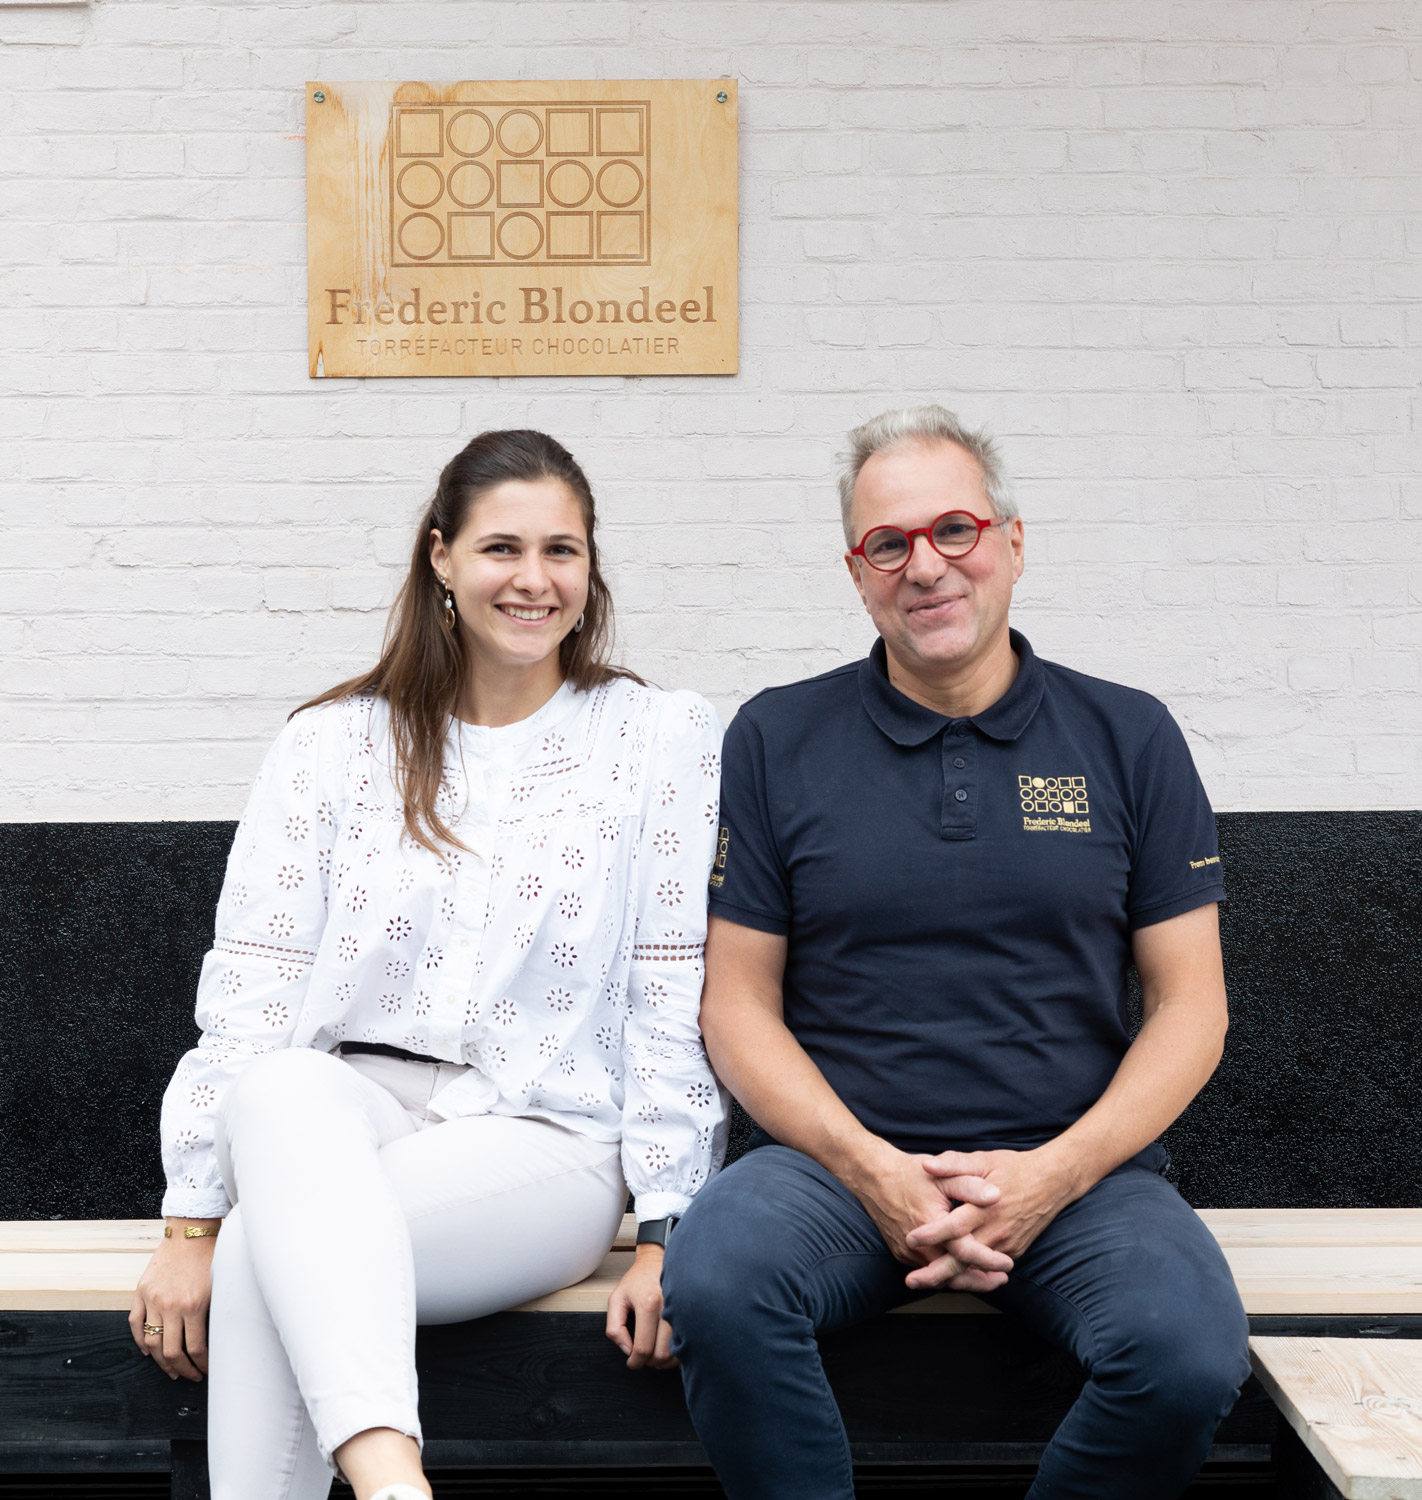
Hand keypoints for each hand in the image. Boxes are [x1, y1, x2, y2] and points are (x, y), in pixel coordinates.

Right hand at [128, 1220, 218, 1381]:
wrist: (191, 1231)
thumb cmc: (211, 1255)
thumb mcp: (219, 1285)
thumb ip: (213, 1312)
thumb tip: (216, 1341)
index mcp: (194, 1304)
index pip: (195, 1348)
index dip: (201, 1365)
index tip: (206, 1370)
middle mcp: (171, 1305)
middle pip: (172, 1352)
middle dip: (182, 1370)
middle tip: (189, 1376)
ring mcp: (152, 1299)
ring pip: (152, 1342)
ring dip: (161, 1361)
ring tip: (171, 1370)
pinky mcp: (141, 1291)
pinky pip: (134, 1324)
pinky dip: (139, 1341)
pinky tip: (148, 1351)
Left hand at [605, 1244, 676, 1369]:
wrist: (660, 1260)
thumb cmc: (638, 1280)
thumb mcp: (617, 1299)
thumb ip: (614, 1327)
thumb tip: (627, 1350)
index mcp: (648, 1304)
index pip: (643, 1347)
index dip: (635, 1362)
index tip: (632, 1363)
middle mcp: (669, 1307)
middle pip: (662, 1354)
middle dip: (650, 1362)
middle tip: (643, 1357)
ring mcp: (684, 1310)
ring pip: (677, 1352)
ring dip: (664, 1360)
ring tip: (655, 1352)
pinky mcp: (692, 1313)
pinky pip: (687, 1343)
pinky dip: (677, 1351)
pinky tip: (667, 1346)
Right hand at [844, 1141, 1012, 1293]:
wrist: (873, 1176)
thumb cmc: (909, 1174)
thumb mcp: (942, 1174)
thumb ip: (969, 1185)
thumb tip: (995, 1196)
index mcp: (931, 1225)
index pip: (965, 1252)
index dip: (989, 1260)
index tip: (1008, 1263)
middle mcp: (917, 1245)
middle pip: (953, 1274)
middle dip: (980, 1280)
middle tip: (1002, 1279)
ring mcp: (906, 1252)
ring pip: (939, 1277)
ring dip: (964, 1279)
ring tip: (987, 1278)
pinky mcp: (900, 1253)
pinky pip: (927, 1270)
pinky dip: (945, 1273)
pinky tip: (960, 1270)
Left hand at [909, 1147, 1078, 1271]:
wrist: (1052, 1181)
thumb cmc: (1014, 1168)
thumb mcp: (983, 1159)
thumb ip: (954, 1163)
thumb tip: (926, 1164)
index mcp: (985, 1206)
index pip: (955, 1227)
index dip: (931, 1234)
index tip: (910, 1239)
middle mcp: (996, 1230)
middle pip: (963, 1259)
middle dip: (936, 1273)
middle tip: (912, 1280)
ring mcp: (1007, 1244)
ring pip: (975, 1268)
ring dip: (951, 1278)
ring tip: (925, 1283)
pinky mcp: (1015, 1251)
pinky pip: (989, 1267)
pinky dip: (970, 1275)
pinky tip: (950, 1277)